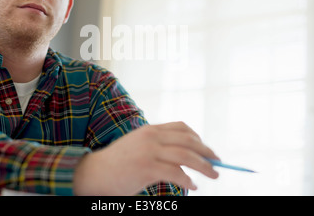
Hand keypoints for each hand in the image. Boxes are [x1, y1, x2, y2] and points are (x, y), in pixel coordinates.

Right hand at [73, 121, 218, 195]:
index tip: (207, 149)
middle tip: (218, 162)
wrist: (94, 173)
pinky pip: (176, 173)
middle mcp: (151, 137)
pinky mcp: (147, 168)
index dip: (198, 138)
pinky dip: (188, 180)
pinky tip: (192, 186)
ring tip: (214, 174)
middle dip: (207, 152)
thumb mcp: (138, 146)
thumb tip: (183, 154)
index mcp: (150, 130)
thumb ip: (157, 145)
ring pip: (186, 156)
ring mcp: (149, 152)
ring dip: (205, 166)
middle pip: (188, 140)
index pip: (181, 128)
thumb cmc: (117, 163)